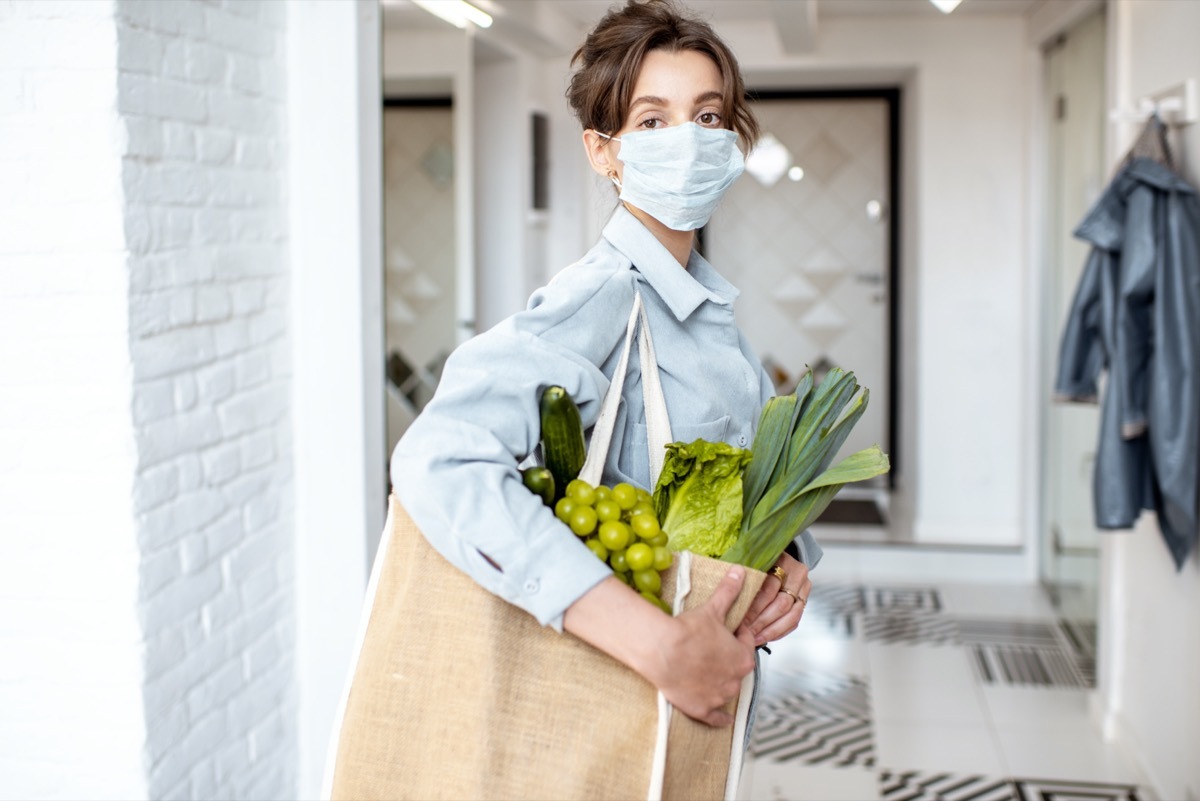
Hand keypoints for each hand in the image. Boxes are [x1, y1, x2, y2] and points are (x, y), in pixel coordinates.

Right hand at [563, 570, 755, 727]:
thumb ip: (729, 591)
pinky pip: (717, 719)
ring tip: (708, 674)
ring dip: (721, 684)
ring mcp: (719, 697)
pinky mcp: (703, 710)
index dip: (735, 637)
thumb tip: (740, 571)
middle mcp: (735, 680)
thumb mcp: (712, 609)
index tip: (726, 633)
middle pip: (736, 669)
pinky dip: (720, 718)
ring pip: (727, 691)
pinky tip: (722, 719)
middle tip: (712, 652)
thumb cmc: (688, 630)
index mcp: (742, 658)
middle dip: (727, 661)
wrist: (663, 651)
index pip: (745, 645)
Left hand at [735, 552, 810, 646]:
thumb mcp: (750, 561)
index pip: (769, 588)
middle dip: (762, 621)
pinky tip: (766, 637)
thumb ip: (744, 574)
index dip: (754, 606)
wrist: (777, 559)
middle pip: (781, 603)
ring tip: (755, 637)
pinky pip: (794, 621)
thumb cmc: (759, 561)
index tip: (740, 617)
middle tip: (746, 631)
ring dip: (771, 629)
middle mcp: (797, 574)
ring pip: (791, 615)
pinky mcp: (804, 600)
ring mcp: (803, 588)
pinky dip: (779, 632)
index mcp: (783, 561)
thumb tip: (728, 589)